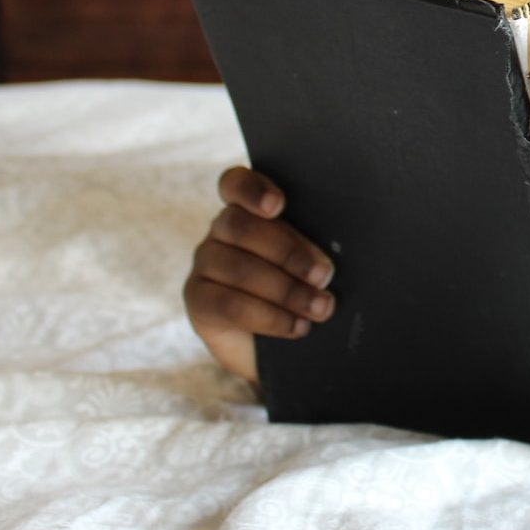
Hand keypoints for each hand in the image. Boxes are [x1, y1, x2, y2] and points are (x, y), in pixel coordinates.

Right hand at [182, 166, 336, 385]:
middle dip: (288, 251)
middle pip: (241, 226)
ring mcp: (206, 263)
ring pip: (238, 268)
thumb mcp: (313, 264)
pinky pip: (230, 305)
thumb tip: (331, 256)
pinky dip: (270, 317)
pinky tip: (297, 326)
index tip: (278, 206)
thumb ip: (315, 247)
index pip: (236, 184)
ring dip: (287, 290)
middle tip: (324, 275)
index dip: (253, 190)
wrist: (280, 345)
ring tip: (320, 307)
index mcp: (249, 208)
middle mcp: (221, 230)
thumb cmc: (305, 290)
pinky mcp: (198, 300)